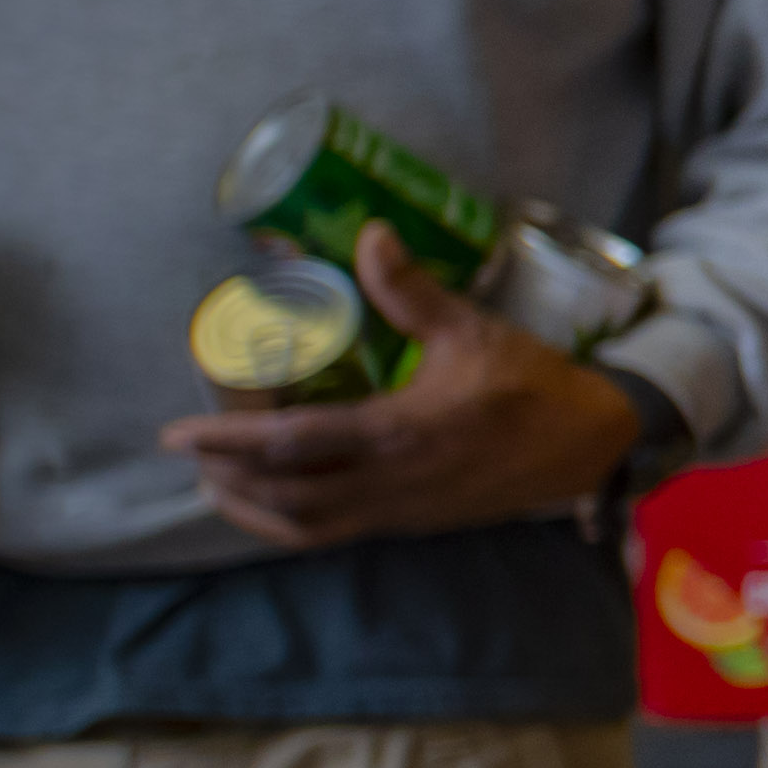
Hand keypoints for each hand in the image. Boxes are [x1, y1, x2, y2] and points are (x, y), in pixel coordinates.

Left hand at [160, 223, 644, 546]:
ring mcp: (399, 509)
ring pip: (305, 526)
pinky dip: (287, 522)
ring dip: (250, 507)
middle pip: (285, 495)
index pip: (295, 443)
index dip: (229, 440)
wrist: (587, 443)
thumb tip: (368, 235)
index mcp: (402, 431)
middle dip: (228, 477)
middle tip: (190, 451)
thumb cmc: (531, 384)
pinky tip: (270, 500)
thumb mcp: (473, 329)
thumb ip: (412, 290)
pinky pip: (332, 532)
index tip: (179, 432)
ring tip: (215, 480)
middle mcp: (392, 482)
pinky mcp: (409, 521)